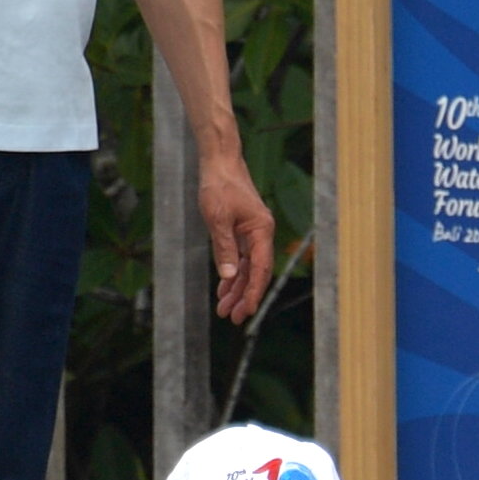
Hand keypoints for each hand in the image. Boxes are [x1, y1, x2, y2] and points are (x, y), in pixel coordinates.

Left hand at [200, 146, 281, 323]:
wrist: (219, 161)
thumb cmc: (219, 185)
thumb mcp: (217, 218)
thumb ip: (224, 249)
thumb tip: (230, 277)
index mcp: (261, 231)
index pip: (260, 269)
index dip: (253, 293)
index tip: (245, 312)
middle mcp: (261, 234)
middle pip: (256, 273)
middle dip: (243, 296)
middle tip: (232, 318)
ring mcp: (252, 233)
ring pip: (247, 268)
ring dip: (236, 288)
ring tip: (224, 309)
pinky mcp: (243, 230)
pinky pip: (240, 258)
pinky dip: (232, 273)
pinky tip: (224, 288)